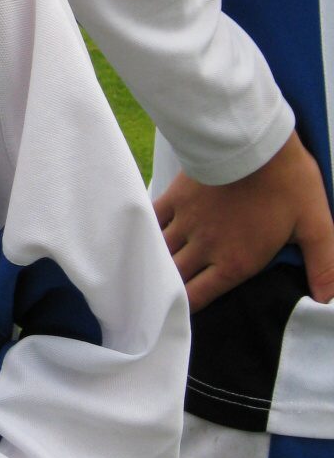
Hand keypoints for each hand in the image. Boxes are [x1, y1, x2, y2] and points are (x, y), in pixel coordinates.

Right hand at [155, 131, 333, 310]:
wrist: (254, 139)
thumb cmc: (288, 182)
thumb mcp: (316, 225)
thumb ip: (324, 265)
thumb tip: (326, 301)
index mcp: (236, 262)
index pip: (200, 297)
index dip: (186, 312)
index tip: (177, 317)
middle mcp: (205, 247)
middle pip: (175, 281)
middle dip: (165, 295)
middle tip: (156, 303)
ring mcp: (187, 222)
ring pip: (160, 254)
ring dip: (153, 268)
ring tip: (144, 279)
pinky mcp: (176, 197)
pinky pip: (153, 222)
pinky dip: (146, 234)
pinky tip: (142, 240)